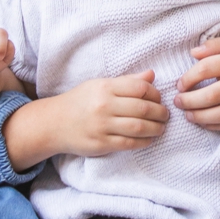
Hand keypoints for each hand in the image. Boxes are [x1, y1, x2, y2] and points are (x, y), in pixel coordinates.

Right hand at [49, 72, 168, 157]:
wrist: (54, 123)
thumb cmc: (80, 102)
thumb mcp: (99, 85)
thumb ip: (126, 81)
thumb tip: (152, 75)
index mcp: (105, 87)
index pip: (140, 88)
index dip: (155, 94)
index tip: (158, 99)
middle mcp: (104, 105)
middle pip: (143, 108)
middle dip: (160, 113)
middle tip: (165, 115)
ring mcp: (102, 126)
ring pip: (139, 127)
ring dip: (156, 128)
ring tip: (160, 128)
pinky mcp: (101, 143)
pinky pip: (129, 143)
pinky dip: (144, 141)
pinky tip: (149, 139)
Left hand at [176, 35, 219, 131]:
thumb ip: (214, 45)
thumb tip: (193, 53)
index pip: (206, 69)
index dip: (188, 78)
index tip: (180, 85)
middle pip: (212, 95)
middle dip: (190, 101)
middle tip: (178, 102)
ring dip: (201, 117)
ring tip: (188, 115)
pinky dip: (216, 126)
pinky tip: (204, 122)